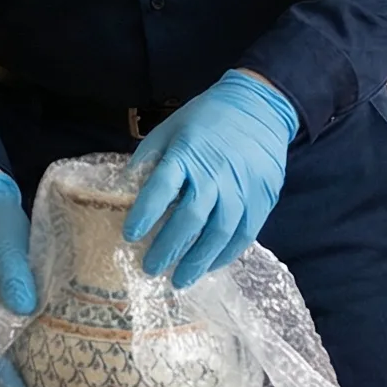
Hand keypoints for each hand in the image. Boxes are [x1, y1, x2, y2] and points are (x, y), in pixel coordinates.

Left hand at [124, 71, 298, 287]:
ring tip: (179, 280)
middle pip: (190, 218)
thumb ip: (148, 158)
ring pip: (219, 233)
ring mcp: (242, 189)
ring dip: (197, 260)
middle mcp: (215, 174)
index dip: (144, 214)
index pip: (161, 189)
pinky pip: (243, 235)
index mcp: (187, 154)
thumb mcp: (170, 128)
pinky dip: (225, 254)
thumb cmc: (206, 118)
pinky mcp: (262, 199)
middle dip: (168, 247)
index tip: (129, 235)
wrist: (259, 106)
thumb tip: (124, 188)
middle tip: (150, 268)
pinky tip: (209, 266)